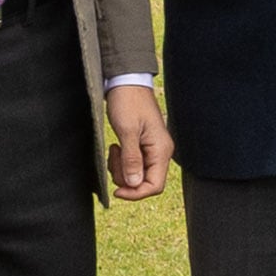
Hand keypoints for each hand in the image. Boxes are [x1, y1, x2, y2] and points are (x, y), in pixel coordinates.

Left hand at [106, 82, 172, 200]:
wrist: (127, 83)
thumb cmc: (128, 102)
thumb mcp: (127, 131)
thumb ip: (131, 159)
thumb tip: (133, 184)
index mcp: (161, 150)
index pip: (155, 186)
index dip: (136, 193)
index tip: (116, 190)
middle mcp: (160, 153)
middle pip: (144, 182)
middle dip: (125, 177)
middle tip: (114, 158)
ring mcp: (152, 150)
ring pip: (136, 175)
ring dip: (121, 168)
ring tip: (114, 149)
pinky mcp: (143, 146)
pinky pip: (132, 164)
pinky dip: (121, 161)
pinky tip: (116, 146)